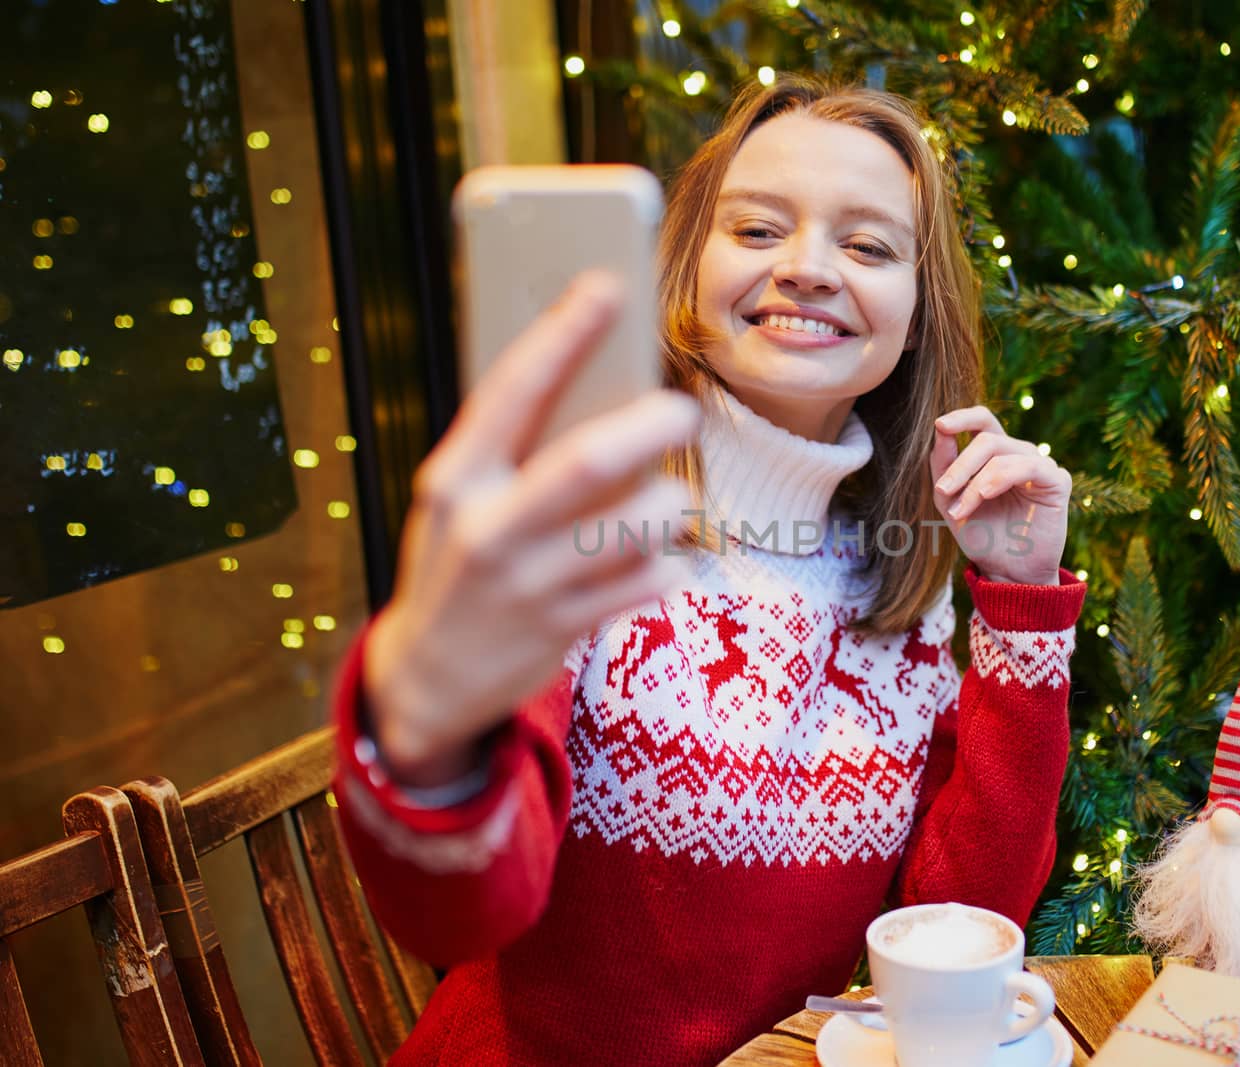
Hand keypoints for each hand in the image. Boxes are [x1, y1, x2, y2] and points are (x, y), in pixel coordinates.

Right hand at [365, 272, 700, 786]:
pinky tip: (655, 559)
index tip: (606, 286)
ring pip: (635, 526)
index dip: (563, 334)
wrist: (427, 677)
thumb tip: (600, 374)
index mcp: (454, 478)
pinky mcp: (563, 630)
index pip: (512, 390)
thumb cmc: (459, 560)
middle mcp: (487, 528)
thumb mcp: (459, 498)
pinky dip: (667, 564)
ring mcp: (527, 585)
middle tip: (683, 412)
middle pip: (589, 461)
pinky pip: (647, 582)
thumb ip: (514, 447)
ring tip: (669, 498)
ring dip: (670, 504)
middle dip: (652, 426)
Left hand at [930, 406, 1069, 585]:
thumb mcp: (949, 499)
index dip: (962, 417)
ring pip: (1001, 452)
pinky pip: (1028, 466)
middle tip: (943, 491)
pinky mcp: (1057, 480)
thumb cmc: (981, 535)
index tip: (940, 425)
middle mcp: (1020, 453)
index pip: (983, 420)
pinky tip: (985, 496)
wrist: (1007, 571)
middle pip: (987, 437)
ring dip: (973, 482)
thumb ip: (943, 464)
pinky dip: (999, 479)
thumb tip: (941, 429)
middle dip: (960, 465)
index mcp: (996, 453)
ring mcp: (1040, 465)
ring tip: (960, 509)